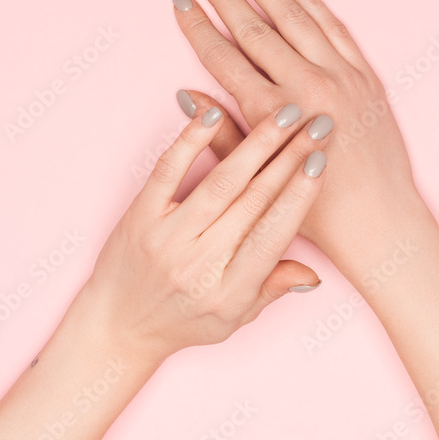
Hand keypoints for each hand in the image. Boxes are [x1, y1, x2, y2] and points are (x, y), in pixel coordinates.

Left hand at [85, 100, 330, 362]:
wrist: (117, 325)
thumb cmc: (182, 321)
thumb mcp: (234, 319)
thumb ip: (273, 289)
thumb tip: (313, 273)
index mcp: (229, 291)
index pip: (273, 235)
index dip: (300, 196)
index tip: (321, 162)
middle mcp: (199, 264)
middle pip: (255, 200)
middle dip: (291, 158)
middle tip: (319, 124)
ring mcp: (166, 238)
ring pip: (221, 182)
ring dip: (258, 143)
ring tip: (287, 115)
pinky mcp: (139, 216)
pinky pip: (168, 171)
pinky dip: (190, 140)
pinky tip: (212, 114)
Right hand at [172, 0, 422, 262]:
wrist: (379, 219)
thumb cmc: (317, 211)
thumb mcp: (259, 177)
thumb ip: (221, 134)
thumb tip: (187, 96)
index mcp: (274, 112)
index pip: (224, 57)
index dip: (198, 26)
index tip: (180, 1)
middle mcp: (307, 85)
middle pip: (255, 27)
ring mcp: (340, 76)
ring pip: (295, 16)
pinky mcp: (365, 76)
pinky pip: (335, 28)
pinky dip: (313, 4)